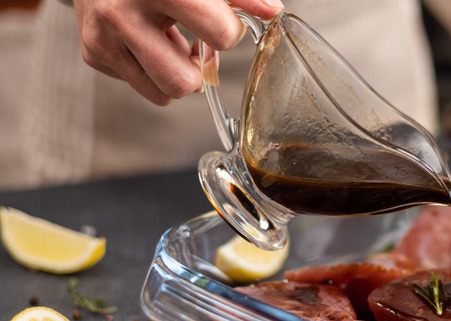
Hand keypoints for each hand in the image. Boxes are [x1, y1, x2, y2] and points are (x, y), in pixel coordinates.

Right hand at [73, 0, 282, 105]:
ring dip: (176, 76)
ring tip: (171, 45)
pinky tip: (148, 41)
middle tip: (194, 45)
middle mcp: (124, 13)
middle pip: (183, 83)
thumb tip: (272, 11)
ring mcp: (104, 36)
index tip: (221, 22)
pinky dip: (152, 70)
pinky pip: (141, 87)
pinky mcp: (92, 52)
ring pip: (163, 94)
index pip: (220, 34)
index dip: (228, 33)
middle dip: (198, 71)